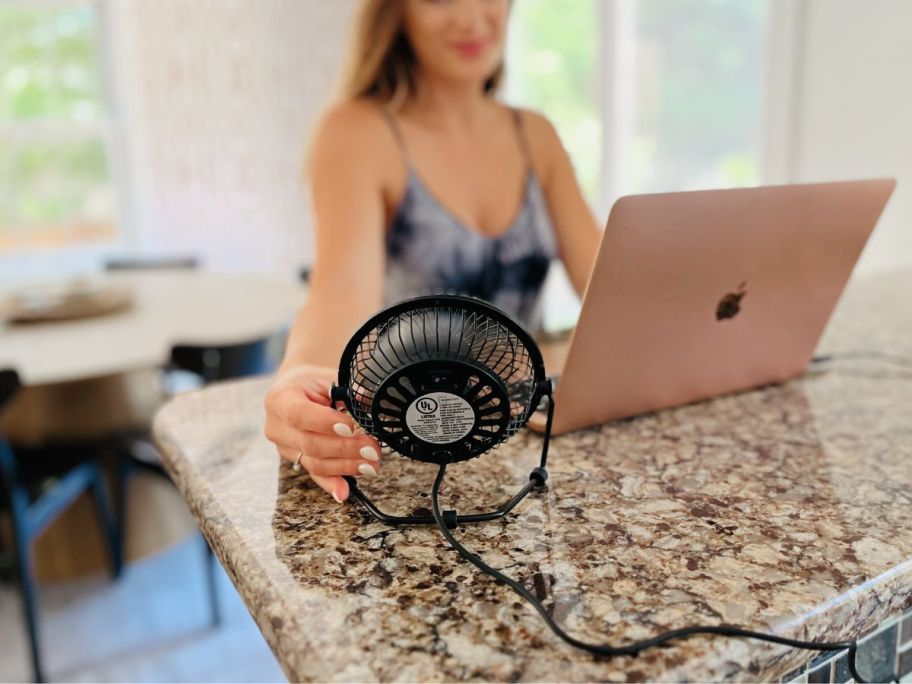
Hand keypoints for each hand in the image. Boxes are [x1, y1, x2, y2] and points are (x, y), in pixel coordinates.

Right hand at [264, 364, 381, 502]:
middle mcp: (277, 426)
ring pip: (314, 463)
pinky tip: (344, 492)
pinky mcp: (296, 460)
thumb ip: (347, 390)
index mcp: (280, 399)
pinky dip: (332, 483)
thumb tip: (368, 400)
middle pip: (310, 444)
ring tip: (371, 465)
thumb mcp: (328, 377)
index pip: (298, 414)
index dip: (324, 423)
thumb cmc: (314, 382)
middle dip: (345, 449)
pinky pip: (316, 474)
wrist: (297, 389)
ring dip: (346, 466)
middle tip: (372, 449)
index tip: (350, 427)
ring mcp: (285, 447)